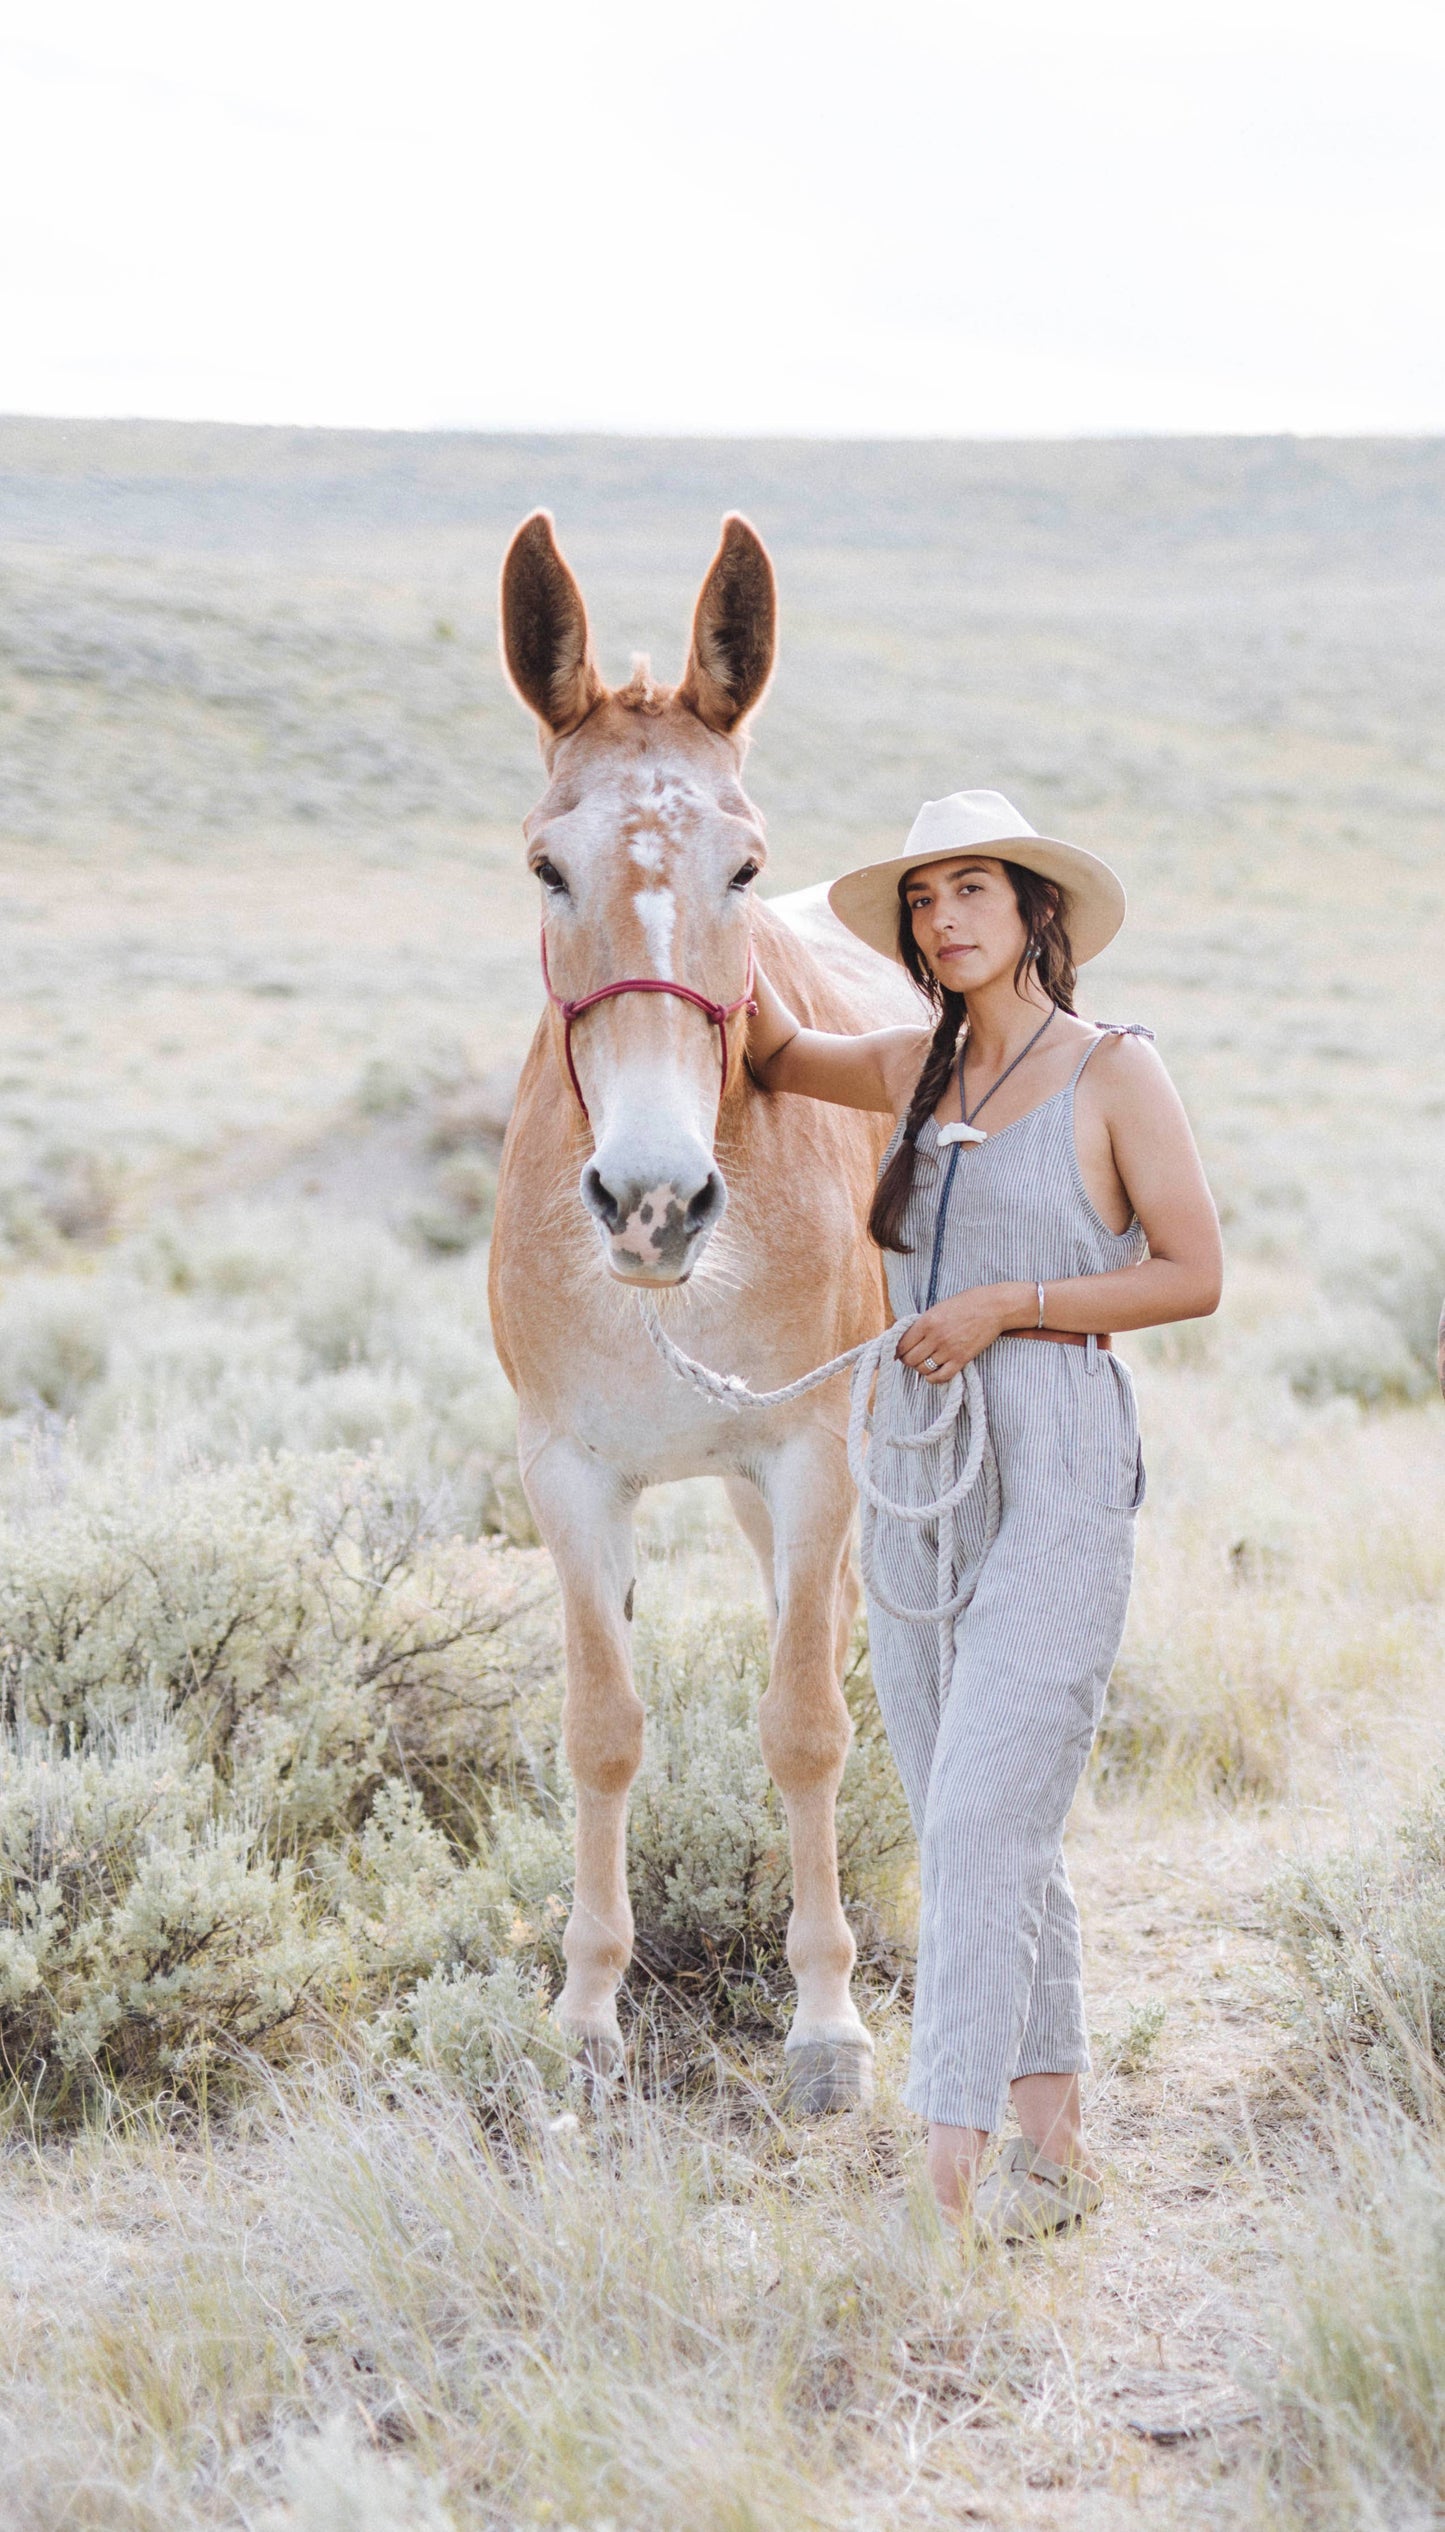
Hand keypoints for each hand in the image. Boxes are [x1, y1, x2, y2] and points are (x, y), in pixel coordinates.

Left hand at [895, 1284, 1022, 1382]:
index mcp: (927, 1321)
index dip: (898, 1351)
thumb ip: (923, 1324)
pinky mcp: (962, 1359)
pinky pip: (941, 1377)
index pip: (902, 1344)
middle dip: (908, 1361)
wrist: (993, 1307)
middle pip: (910, 1359)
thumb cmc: (966, 1304)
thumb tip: (907, 1338)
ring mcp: (948, 1349)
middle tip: (912, 1358)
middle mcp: (935, 1337)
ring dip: (921, 1369)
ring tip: (925, 1363)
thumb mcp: (938, 1308)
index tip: (899, 1353)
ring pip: (923, 1369)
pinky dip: (933, 1379)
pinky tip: (934, 1374)